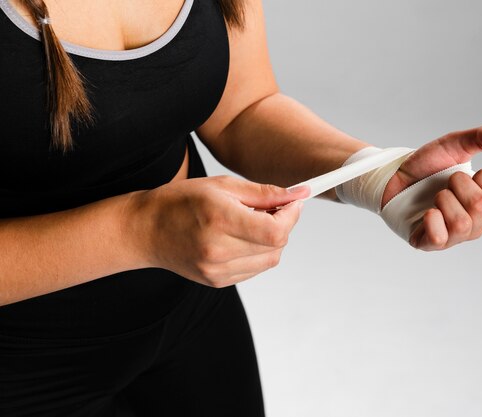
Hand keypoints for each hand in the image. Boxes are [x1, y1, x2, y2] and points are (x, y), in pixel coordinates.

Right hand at [126, 176, 309, 286]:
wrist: (146, 230)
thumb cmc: (180, 201)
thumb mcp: (222, 186)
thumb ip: (264, 193)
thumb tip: (298, 194)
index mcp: (220, 220)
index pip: (276, 231)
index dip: (292, 216)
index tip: (294, 202)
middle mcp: (218, 250)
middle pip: (276, 247)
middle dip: (284, 225)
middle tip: (274, 208)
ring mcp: (217, 270)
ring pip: (269, 260)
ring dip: (272, 240)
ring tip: (253, 222)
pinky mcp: (217, 281)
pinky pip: (254, 268)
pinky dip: (258, 252)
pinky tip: (242, 237)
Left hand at [382, 126, 481, 250]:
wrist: (394, 176)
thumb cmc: (428, 167)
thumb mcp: (453, 146)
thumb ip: (479, 138)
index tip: (467, 173)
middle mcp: (476, 224)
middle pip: (480, 207)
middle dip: (457, 185)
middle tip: (444, 184)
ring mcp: (454, 237)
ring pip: (461, 224)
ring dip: (443, 200)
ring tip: (435, 197)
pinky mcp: (430, 244)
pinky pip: (439, 238)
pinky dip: (431, 221)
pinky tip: (427, 212)